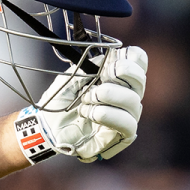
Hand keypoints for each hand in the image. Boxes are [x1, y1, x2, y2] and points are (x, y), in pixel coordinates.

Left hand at [15, 46, 146, 163]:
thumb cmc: (62, 101)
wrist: (49, 126)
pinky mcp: (123, 135)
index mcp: (118, 77)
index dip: (129, 56)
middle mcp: (128, 94)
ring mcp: (128, 115)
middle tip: (99, 78)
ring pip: (133, 100)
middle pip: (140, 78)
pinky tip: (88, 113)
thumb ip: (93, 65)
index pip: (139, 59)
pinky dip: (106, 114)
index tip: (110, 59)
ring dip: (105, 95)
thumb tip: (113, 54)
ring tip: (85, 99)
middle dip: (119, 73)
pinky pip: (128, 123)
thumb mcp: (73, 77)